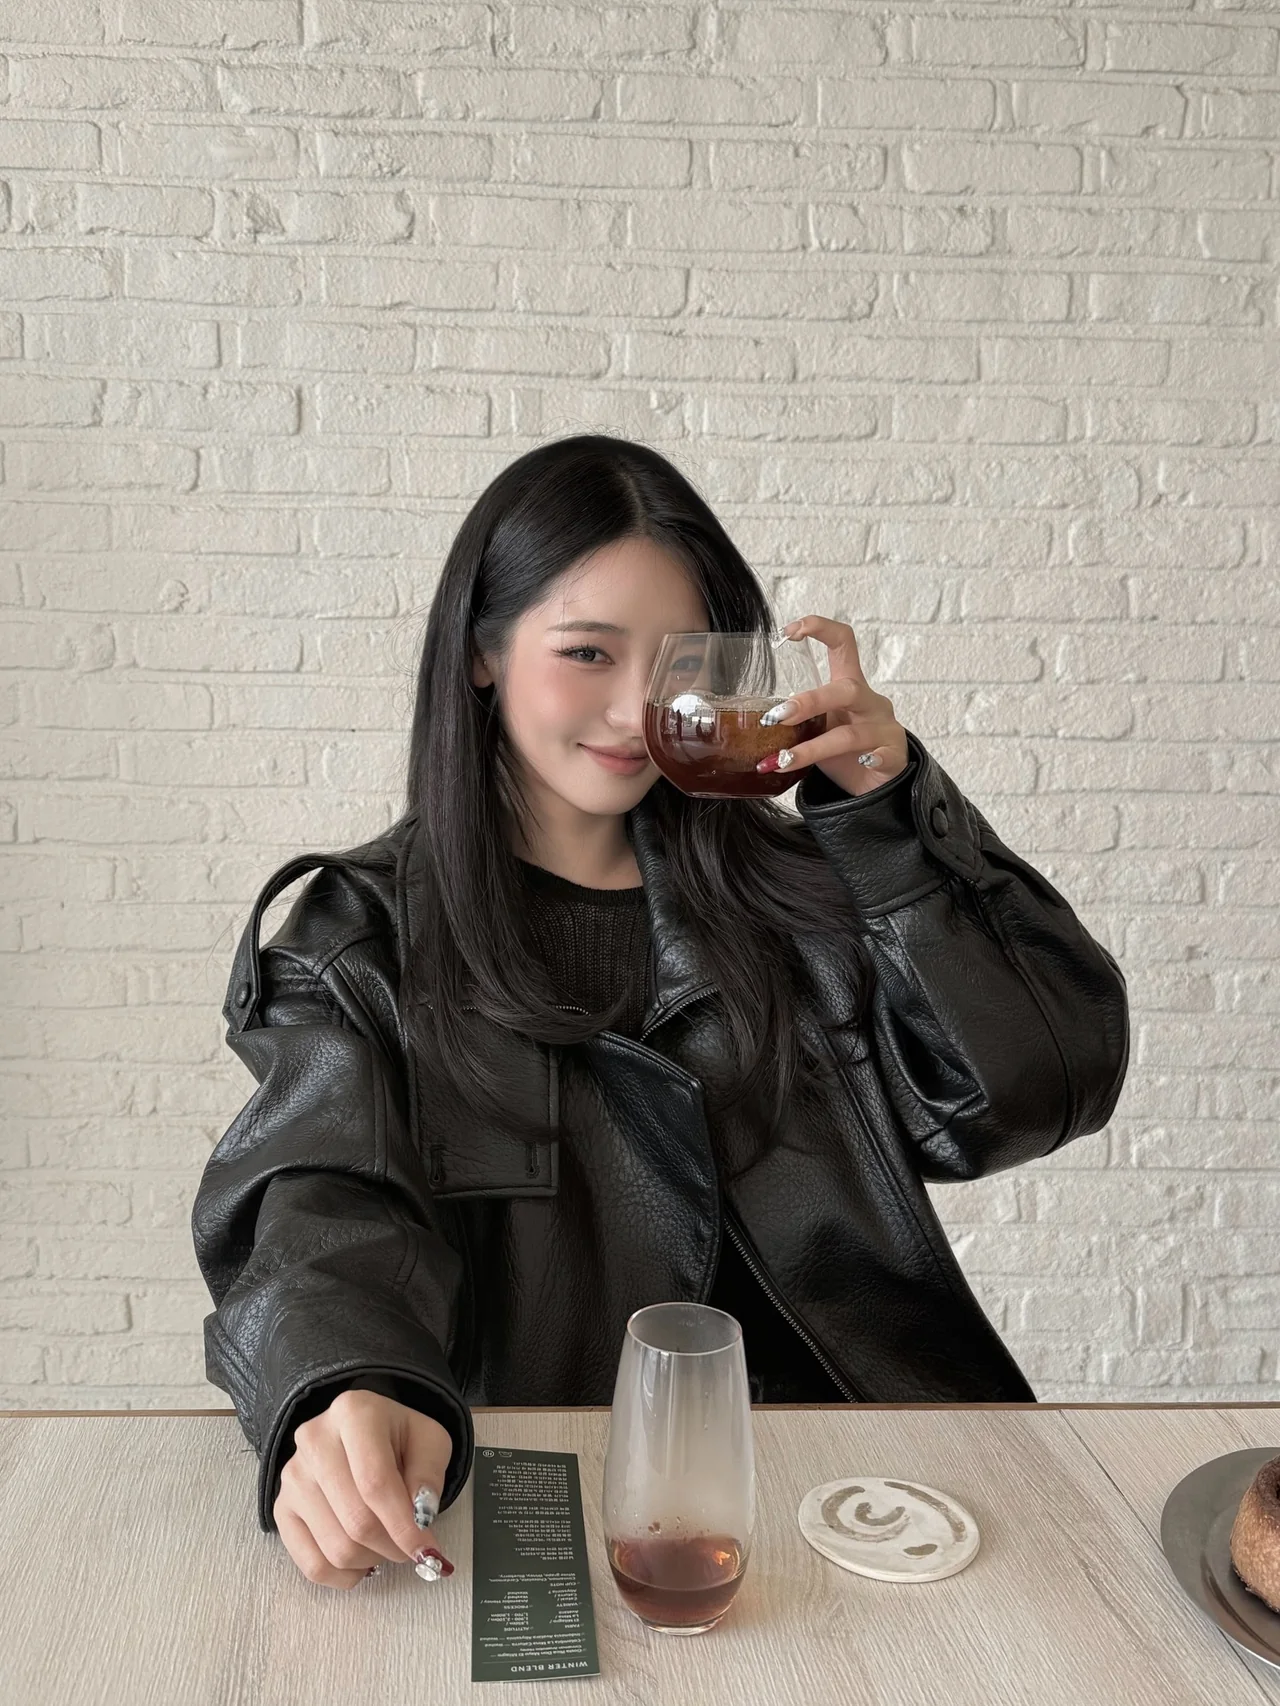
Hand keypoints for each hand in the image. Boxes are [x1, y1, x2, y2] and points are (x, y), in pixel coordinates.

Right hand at [274, 1388, 452, 1589]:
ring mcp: (293, 1477)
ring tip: (386, 1543)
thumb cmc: (397, 1438)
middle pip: (356, 1520)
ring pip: (336, 1548)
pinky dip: (343, 1576)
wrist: (360, 1433)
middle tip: (411, 1548)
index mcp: (354, 1413)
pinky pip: (311, 1564)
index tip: (427, 1550)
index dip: (404, 1526)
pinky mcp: (282, 1508)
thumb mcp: (428, 1440)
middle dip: (392, 1546)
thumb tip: (421, 1519)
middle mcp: (314, 1441)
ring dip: (372, 1560)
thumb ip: (428, 1474)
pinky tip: (362, 1562)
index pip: (375, 1482)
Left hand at [758, 615, 909, 797]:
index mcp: (850, 686)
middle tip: (777, 717)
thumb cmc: (845, 751)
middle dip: (810, 702)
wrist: (878, 785)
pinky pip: (883, 756)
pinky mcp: (895, 756)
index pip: (842, 643)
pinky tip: (862, 763)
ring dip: (814, 748)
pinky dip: (872, 759)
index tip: (788, 632)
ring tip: (784, 760)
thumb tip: (748, 726)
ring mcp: (884, 728)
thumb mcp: (820, 729)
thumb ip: (796, 722)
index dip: (820, 628)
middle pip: (847, 689)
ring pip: (851, 734)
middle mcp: (870, 702)